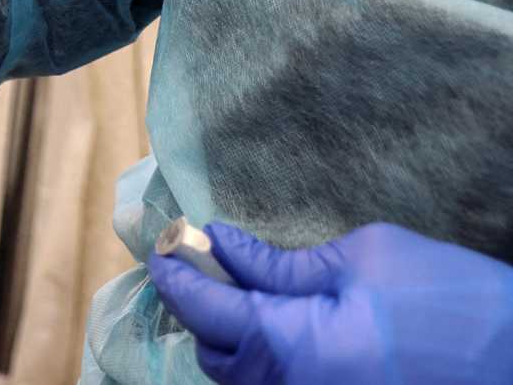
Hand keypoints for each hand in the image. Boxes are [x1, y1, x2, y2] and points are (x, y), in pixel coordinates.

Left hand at [149, 221, 512, 383]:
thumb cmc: (453, 303)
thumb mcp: (365, 260)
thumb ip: (281, 263)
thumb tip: (225, 247)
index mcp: (291, 348)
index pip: (205, 309)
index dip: (177, 273)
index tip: (164, 245)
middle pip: (216, 354)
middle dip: (201, 309)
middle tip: (206, 265)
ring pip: (246, 381)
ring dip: (233, 340)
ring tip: (243, 295)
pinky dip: (267, 363)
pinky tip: (282, 329)